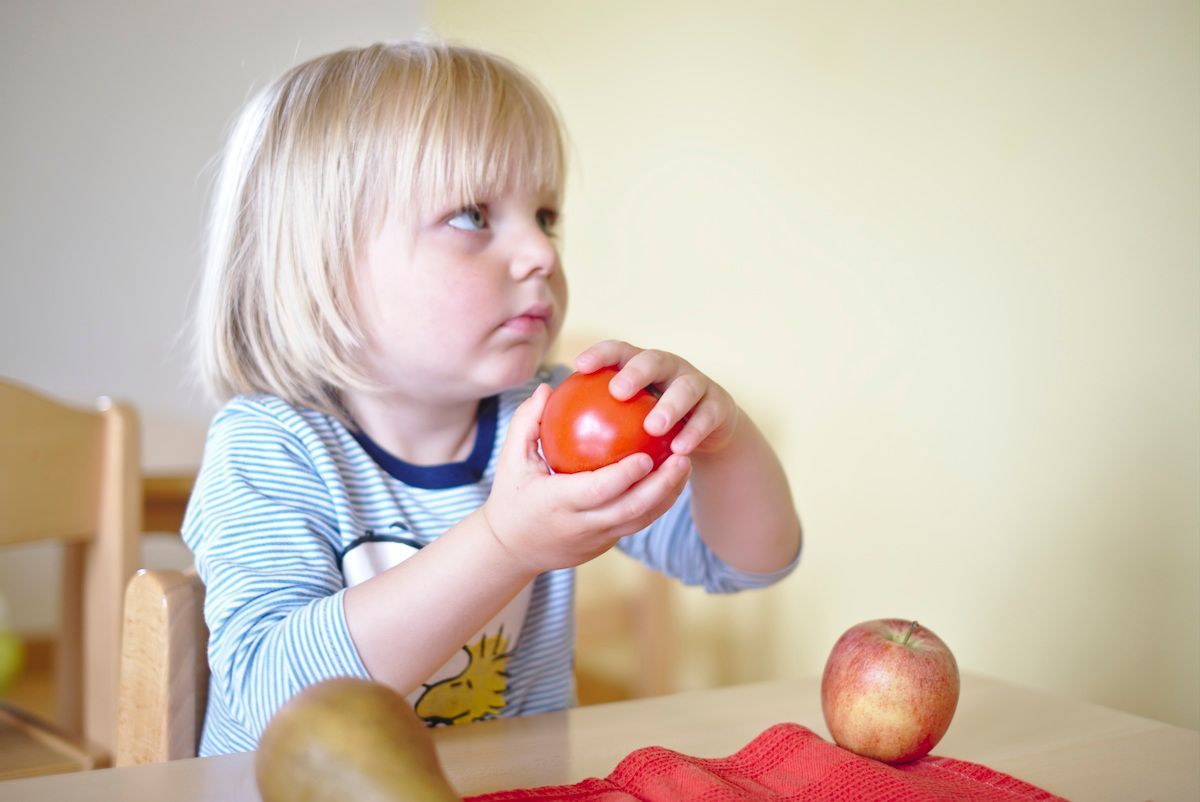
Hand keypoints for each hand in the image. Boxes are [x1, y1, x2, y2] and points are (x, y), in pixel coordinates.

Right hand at [481, 384, 691, 573]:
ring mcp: (596, 538)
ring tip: (684, 465)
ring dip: (667, 495)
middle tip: (681, 457)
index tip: (646, 454)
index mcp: (557, 501)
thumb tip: (546, 388)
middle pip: (631, 509)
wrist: (511, 550)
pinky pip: (636, 524)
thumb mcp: (510, 459)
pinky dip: (657, 504)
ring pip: (641, 520)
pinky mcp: (605, 545)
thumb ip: (527, 422)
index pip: (598, 490)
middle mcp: (581, 524)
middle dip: (662, 485)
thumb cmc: (511, 496)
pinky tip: (671, 480)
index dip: (625, 475)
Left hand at [574, 341, 739, 456]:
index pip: (619, 351)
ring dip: (670, 405)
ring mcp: (697, 384)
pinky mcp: (719, 406)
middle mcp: (670, 368)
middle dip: (636, 372)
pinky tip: (680, 449)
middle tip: (618, 391)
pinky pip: (707, 417)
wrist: (703, 436)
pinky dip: (694, 431)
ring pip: (686, 388)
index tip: (580, 366)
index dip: (601, 354)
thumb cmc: (647, 428)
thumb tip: (548, 409)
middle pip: (653, 360)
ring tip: (653, 427)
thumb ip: (592, 412)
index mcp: (641, 367)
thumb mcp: (623, 418)